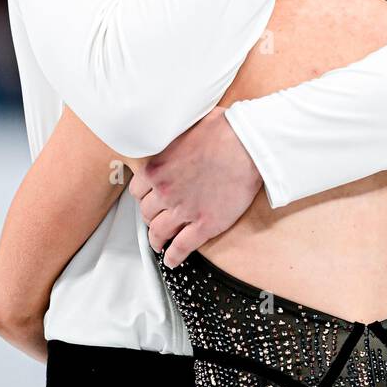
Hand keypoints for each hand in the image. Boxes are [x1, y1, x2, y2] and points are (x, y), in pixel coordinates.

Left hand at [128, 107, 262, 268]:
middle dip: (151, 216)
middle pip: (147, 212)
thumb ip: (172, 138)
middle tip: (156, 218)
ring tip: (158, 243)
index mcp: (156, 167)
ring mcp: (184, 210)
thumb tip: (170, 133)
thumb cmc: (223, 130)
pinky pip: (181, 247)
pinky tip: (171, 260)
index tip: (148, 197)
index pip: (137, 189)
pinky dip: (173, 256)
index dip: (144, 195)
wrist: (249, 145)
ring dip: (157, 239)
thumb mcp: (185, 126)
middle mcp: (165, 191)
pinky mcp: (205, 224)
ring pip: (159, 232)